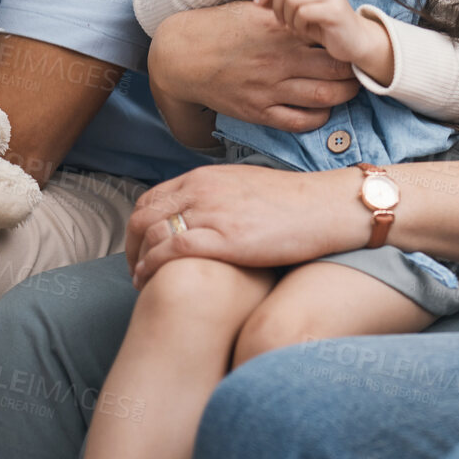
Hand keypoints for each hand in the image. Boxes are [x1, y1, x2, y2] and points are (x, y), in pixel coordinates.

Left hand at [125, 163, 359, 285]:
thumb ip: (218, 197)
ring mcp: (212, 213)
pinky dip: (151, 267)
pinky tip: (149, 281)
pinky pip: (170, 251)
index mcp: (206, 177)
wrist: (328, 207)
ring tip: (140, 280)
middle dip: (130, 246)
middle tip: (135, 268)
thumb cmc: (295, 204)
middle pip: (143, 217)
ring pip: (151, 234)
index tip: (141, 248)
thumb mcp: (246, 188)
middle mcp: (202, 190)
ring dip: (136, 260)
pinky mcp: (224, 238)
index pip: (152, 199)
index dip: (138, 227)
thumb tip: (203, 216)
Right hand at [149, 2, 360, 131]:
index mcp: (281, 30)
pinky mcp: (258, 110)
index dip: (347, 41)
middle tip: (361, 69)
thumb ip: (285, 11)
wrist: (181, 56)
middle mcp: (280, 60)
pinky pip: (299, 121)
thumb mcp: (254, 11)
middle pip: (336, 69)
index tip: (353, 41)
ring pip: (324, 97)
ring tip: (350, 89)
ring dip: (344, 95)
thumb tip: (312, 2)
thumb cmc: (219, 27)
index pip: (329, 36)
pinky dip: (318, 117)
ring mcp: (269, 88)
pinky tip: (324, 109)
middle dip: (354, 70)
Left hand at [258, 0, 391, 72]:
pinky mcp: (335, 9)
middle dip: (276, 5)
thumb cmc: (324, 25)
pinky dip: (298, 26)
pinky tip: (305, 31)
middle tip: (281, 21)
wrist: (355, 41)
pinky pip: (303, 13)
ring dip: (287, 18)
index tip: (261, 5)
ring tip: (295, 27)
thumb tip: (258, 0)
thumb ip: (281, 0)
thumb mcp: (299, 9)